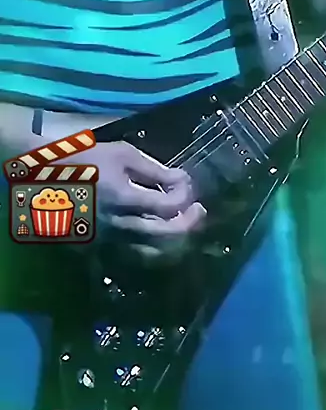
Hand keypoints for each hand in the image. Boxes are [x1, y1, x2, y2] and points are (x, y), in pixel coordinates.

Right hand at [64, 141, 205, 257]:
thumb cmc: (85, 158)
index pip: (169, 206)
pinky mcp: (98, 249)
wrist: (42, 175)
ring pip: (151, 253)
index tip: (187, 185)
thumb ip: (155, 169)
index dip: (185, 196)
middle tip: (198, 211)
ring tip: (181, 226)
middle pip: (166, 235)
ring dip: (173, 241)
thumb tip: (182, 180)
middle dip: (188, 223)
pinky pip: (132, 255)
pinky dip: (150, 248)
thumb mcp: (122, 154)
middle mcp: (118, 225)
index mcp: (124, 197)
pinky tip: (156, 234)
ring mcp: (107, 240)